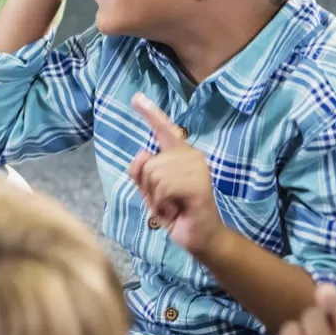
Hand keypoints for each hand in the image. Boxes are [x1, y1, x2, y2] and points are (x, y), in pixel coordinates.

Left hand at [127, 95, 223, 256]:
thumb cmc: (175, 211)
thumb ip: (140, 171)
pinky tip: (178, 210)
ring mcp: (197, 167)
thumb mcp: (149, 191)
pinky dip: (164, 205)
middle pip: (148, 163)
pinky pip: (165, 187)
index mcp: (179, 154)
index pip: (164, 129)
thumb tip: (142, 153)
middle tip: (167, 201)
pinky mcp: (199, 183)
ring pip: (154, 175)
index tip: (135, 98)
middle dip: (149, 188)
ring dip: (157, 199)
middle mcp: (191, 154)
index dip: (150, 113)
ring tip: (173, 206)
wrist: (199, 236)